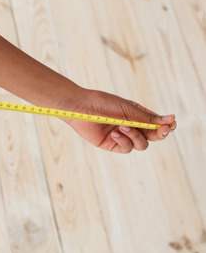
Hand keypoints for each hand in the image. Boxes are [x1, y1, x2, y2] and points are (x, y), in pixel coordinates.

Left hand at [61, 89, 175, 153]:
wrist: (81, 108)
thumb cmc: (104, 103)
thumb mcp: (128, 109)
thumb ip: (148, 118)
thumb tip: (171, 119)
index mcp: (137, 115)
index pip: (157, 124)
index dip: (166, 126)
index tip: (171, 124)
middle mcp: (132, 126)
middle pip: (153, 137)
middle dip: (159, 134)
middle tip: (162, 130)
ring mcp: (122, 136)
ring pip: (141, 144)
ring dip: (135, 136)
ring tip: (122, 126)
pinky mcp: (112, 144)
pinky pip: (126, 148)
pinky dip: (124, 141)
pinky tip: (114, 133)